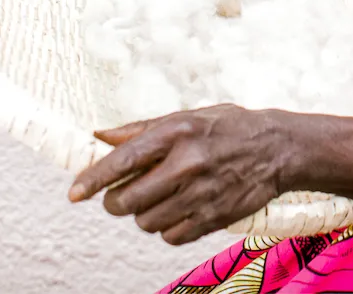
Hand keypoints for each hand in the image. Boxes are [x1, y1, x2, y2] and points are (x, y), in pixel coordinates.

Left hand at [68, 105, 289, 244]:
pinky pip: (170, 236)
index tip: (74, 192)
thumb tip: (101, 135)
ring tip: (160, 197)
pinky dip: (167, 227)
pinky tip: (179, 208)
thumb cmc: (229, 127)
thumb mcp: (188, 116)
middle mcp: (188, 162)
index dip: (94, 179)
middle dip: (117, 200)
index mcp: (178, 131)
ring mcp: (201, 193)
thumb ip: (143, 128)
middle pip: (127, 200)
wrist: (278, 148)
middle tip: (124, 193)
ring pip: (146, 222)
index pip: (125, 159)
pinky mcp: (213, 217)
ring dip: (144, 214)